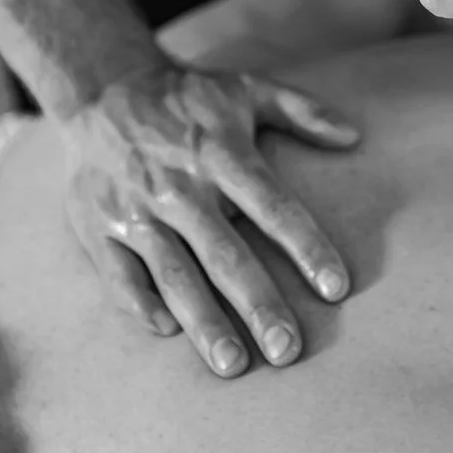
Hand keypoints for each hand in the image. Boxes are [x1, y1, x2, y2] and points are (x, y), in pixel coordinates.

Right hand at [59, 63, 359, 377]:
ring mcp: (135, 210)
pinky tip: (168, 332)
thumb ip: (302, 111)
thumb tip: (354, 137)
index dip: (306, 247)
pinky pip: (119, 274)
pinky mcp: (98, 227)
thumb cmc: (187, 98)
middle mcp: (179, 186)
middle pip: (225, 254)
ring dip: (203, 321)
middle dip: (258, 305)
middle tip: (287, 351)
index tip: (337, 288)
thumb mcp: (246, 88)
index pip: (273, 206)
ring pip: (174, 274)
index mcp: (220, 154)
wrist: (100, 87)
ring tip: (233, 365)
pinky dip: (140, 304)